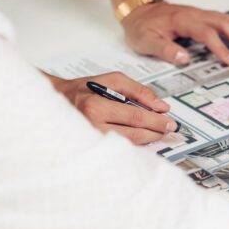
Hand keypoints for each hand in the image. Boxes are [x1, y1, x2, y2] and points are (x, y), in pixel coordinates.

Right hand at [50, 71, 175, 144]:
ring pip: (127, 144)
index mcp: (95, 107)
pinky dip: (134, 143)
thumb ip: (138, 91)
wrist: (57, 100)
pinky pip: (119, 148)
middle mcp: (91, 127)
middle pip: (133, 134)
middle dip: (155, 132)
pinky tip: (143, 138)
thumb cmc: (84, 89)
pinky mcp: (91, 148)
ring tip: (159, 132)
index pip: (135, 117)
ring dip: (147, 139)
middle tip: (170, 129)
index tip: (170, 122)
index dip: (156, 121)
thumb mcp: (112, 80)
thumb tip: (161, 106)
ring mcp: (90, 141)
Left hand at [122, 2, 228, 65]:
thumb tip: (184, 58)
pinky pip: (224, 17)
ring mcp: (200, 13)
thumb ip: (164, 49)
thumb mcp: (145, 40)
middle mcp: (195, 15)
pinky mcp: (203, 15)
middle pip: (223, 24)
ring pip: (227, 20)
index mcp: (183, 21)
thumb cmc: (142, 26)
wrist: (139, 8)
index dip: (220, 48)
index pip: (207, 34)